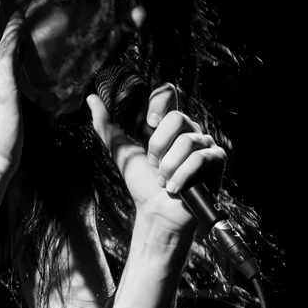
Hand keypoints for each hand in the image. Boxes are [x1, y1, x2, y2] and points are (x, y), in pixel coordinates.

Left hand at [93, 81, 224, 232]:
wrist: (157, 214)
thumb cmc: (143, 184)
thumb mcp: (122, 152)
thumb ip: (107, 126)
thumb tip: (91, 98)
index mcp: (168, 124)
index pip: (167, 93)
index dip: (158, 103)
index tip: (148, 122)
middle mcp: (189, 130)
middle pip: (177, 117)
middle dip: (158, 146)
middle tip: (154, 165)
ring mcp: (204, 144)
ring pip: (186, 141)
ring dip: (168, 167)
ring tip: (165, 181)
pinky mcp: (216, 160)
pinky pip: (199, 159)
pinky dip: (181, 176)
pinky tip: (175, 188)